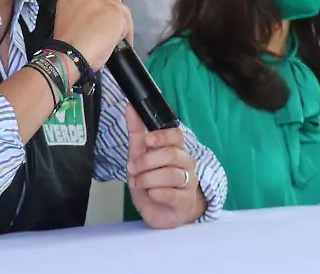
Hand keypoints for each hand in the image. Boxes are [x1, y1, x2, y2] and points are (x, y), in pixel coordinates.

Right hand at [52, 0, 132, 73]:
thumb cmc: (66, 44)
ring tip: (115, 38)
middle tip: (109, 27)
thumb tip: (97, 17)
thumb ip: (81, 8)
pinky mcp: (115, 13)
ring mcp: (103, 1)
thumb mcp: (66, 17)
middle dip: (112, 10)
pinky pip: (126, 22)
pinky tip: (118, 43)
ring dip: (120, 23)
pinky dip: (126, 33)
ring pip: (121, 8)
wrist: (69, 56)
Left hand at [124, 106, 204, 228]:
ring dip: (148, 178)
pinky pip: (171, 193)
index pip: (176, 135)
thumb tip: (130, 107)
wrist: (161, 213)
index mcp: (176, 149)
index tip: (148, 140)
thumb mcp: (139, 156)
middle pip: (171, 154)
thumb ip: (137, 132)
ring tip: (138, 183)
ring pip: (171, 174)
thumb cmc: (152, 182)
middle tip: (133, 168)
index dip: (162, 136)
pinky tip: (152, 194)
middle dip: (147, 161)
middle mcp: (186, 163)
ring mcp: (189, 182)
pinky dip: (156, 193)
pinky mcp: (186, 201)